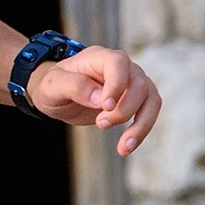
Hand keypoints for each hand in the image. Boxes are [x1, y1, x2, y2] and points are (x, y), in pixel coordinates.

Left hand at [27, 42, 159, 159]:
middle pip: (138, 84)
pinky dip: (141, 131)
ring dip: (141, 125)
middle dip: (123, 110)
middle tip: (101, 124)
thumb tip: (100, 99)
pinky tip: (126, 147)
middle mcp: (121, 66)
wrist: (58, 95)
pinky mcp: (137, 98)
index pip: (118, 64)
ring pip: (151, 99)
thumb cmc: (54, 85)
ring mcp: (132, 81)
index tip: (106, 107)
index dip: (116, 85)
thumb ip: (74, 86)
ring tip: (123, 146)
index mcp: (98, 57)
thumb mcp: (53, 85)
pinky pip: (149, 112)